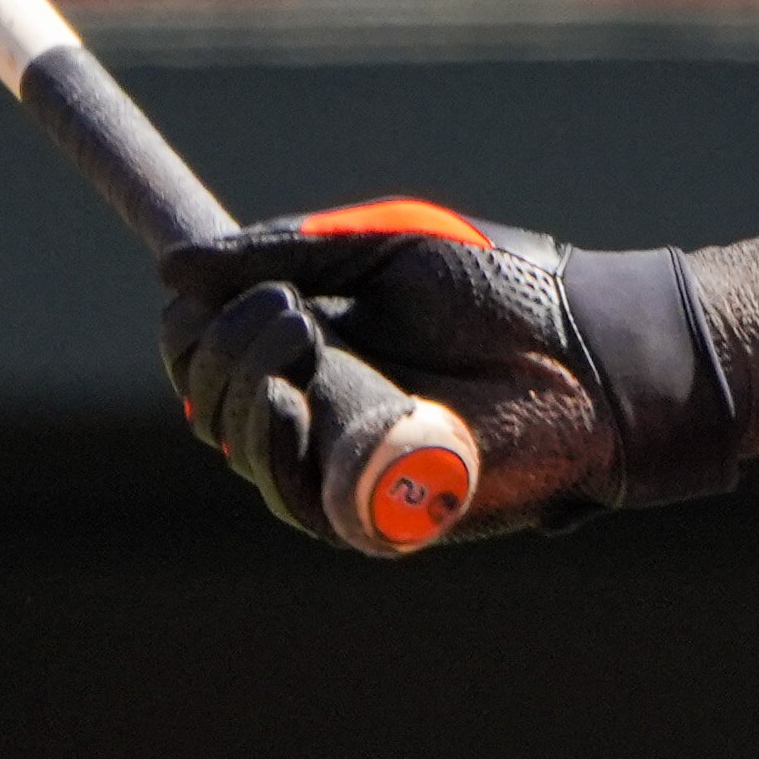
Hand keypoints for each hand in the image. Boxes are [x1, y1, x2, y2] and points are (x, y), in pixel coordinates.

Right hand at [158, 206, 712, 548]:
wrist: (588, 348)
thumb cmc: (500, 289)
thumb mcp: (380, 246)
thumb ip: (286, 250)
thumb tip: (169, 267)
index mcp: (307, 348)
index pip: (204, 352)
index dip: (189, 325)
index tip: (201, 287)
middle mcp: (311, 410)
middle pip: (207, 398)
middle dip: (221, 348)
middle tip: (286, 305)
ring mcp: (338, 464)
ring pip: (241, 444)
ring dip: (246, 386)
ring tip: (300, 330)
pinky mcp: (372, 512)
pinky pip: (293, 495)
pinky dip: (277, 447)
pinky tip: (290, 400)